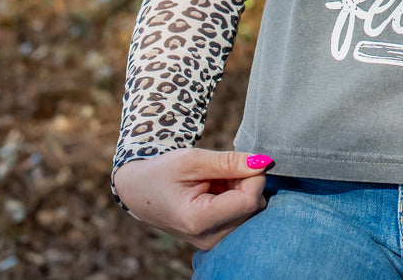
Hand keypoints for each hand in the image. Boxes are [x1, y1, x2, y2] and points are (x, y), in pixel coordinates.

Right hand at [113, 147, 271, 249]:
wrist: (139, 191)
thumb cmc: (163, 172)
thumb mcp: (193, 160)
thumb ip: (230, 162)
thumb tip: (263, 163)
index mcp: (199, 220)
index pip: (250, 201)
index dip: (254, 176)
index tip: (242, 160)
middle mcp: (209, 238)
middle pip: (253, 207)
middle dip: (246, 182)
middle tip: (221, 170)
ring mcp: (213, 241)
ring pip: (252, 210)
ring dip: (241, 189)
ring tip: (215, 180)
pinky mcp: (217, 238)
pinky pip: (243, 215)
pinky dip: (236, 197)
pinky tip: (217, 190)